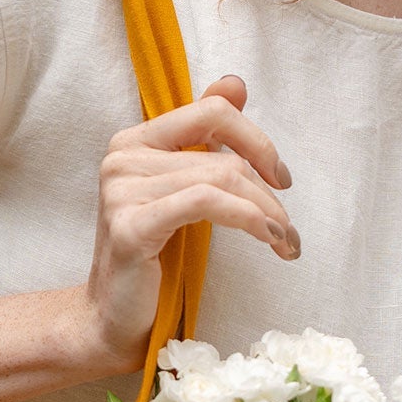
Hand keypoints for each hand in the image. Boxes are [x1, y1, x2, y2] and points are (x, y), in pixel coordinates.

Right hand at [86, 74, 298, 369]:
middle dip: (268, 191)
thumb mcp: (184, 192)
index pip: (211, 111)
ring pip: (220, 180)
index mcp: (135, 141)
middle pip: (222, 155)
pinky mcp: (130, 226)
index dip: (256, 139)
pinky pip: (206, 204)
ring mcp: (121, 190)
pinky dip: (248, 218)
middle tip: (288, 228)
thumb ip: (204, 138)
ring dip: (266, 213)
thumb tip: (235, 83)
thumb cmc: (153, 259)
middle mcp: (122, 157)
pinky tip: (269, 239)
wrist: (113, 317)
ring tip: (286, 241)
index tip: (280, 177)